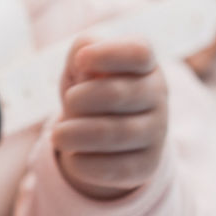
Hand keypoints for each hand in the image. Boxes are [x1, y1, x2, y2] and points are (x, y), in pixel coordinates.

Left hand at [53, 36, 168, 200]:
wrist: (102, 135)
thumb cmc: (91, 86)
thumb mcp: (83, 63)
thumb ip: (84, 48)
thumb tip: (84, 59)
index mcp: (145, 64)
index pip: (138, 52)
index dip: (106, 54)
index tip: (80, 61)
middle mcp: (158, 95)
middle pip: (117, 94)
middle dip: (79, 99)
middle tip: (68, 102)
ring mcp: (156, 131)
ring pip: (115, 133)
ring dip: (76, 134)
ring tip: (57, 135)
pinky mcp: (147, 164)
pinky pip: (116, 167)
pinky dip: (85, 163)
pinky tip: (74, 156)